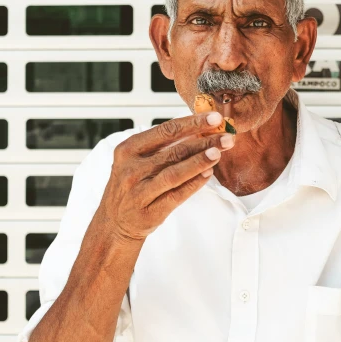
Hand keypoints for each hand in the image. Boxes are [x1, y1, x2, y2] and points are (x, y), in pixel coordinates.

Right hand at [98, 112, 233, 241]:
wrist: (114, 222)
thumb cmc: (131, 186)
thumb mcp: (137, 160)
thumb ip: (162, 146)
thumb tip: (199, 130)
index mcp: (128, 149)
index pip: (165, 131)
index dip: (192, 124)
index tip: (214, 118)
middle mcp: (131, 169)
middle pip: (174, 151)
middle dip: (204, 141)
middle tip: (226, 136)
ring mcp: (139, 191)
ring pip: (175, 173)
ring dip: (200, 161)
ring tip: (219, 152)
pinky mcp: (149, 211)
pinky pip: (176, 195)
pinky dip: (194, 183)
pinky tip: (208, 174)